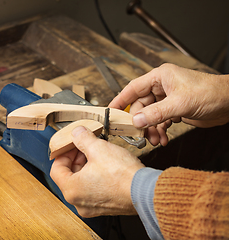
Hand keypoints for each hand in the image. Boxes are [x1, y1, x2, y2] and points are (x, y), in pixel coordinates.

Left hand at [50, 126, 144, 217]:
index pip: (56, 168)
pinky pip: (93, 189)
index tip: (71, 145)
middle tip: (85, 147)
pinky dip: (95, 176)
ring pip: (81, 182)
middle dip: (76, 158)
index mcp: (72, 190)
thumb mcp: (99, 148)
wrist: (145, 191)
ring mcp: (92, 206)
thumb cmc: (123, 175)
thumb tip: (77, 133)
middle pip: (69, 175)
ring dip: (86, 166)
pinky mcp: (104, 206)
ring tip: (98, 154)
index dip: (63, 153)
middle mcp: (79, 202)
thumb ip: (83, 138)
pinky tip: (106, 166)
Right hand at [109, 63, 228, 145]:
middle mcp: (161, 87)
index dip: (120, 100)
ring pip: (150, 115)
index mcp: (160, 77)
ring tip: (155, 139)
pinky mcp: (173, 109)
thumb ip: (156, 113)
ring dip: (151, 129)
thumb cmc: (209, 93)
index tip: (111, 110)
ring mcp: (167, 99)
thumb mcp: (180, 103)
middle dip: (141, 122)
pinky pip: (160, 121)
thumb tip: (137, 120)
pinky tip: (163, 138)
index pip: (133, 88)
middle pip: (141, 106)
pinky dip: (160, 130)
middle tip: (140, 134)